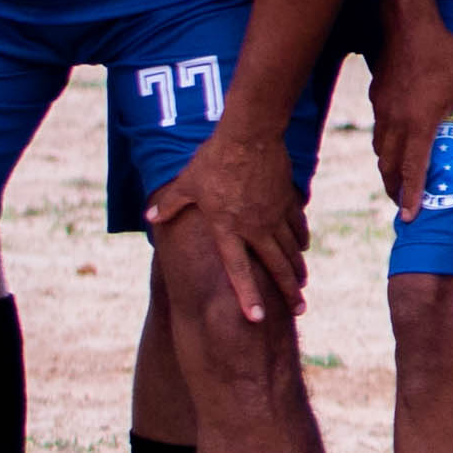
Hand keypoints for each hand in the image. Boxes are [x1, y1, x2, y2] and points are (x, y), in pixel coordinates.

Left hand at [147, 128, 311, 324]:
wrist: (249, 134)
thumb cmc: (214, 160)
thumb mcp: (187, 183)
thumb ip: (171, 204)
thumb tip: (149, 218)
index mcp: (227, 229)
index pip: (238, 271)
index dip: (248, 296)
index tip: (256, 318)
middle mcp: (255, 228)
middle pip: (276, 266)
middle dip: (289, 291)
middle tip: (300, 310)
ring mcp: (274, 215)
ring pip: (290, 249)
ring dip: (297, 269)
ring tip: (302, 286)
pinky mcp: (287, 200)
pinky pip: (297, 226)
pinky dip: (301, 239)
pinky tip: (303, 248)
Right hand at [374, 20, 452, 214]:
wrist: (407, 24)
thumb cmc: (442, 54)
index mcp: (417, 125)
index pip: (412, 170)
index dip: (411, 195)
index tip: (409, 216)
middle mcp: (395, 122)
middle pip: (389, 165)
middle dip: (394, 187)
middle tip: (400, 201)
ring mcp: (382, 109)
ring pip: (380, 148)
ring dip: (387, 166)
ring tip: (396, 175)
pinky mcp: (377, 94)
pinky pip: (379, 128)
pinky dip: (384, 143)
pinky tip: (394, 139)